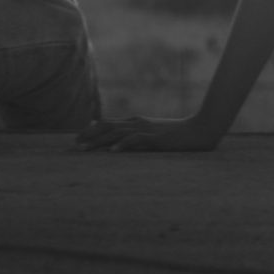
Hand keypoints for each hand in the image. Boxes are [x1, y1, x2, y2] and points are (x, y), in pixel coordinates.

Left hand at [74, 115, 223, 152]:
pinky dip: (123, 145)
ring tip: (84, 149)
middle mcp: (137, 123)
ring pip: (117, 133)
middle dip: (89, 135)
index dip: (91, 130)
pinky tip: (112, 152)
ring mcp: (146, 129)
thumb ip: (136, 133)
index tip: (77, 138)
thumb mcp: (152, 133)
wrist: (199, 130)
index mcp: (136, 122)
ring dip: (99, 141)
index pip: (108, 123)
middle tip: (74, 145)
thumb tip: (118, 138)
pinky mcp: (155, 138)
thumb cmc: (176, 135)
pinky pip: (136, 140)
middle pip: (108, 127)